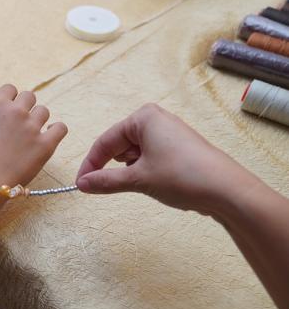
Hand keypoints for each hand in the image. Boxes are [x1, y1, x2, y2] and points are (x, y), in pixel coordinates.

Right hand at [0, 85, 67, 187]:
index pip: (11, 89)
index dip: (11, 99)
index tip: (10, 110)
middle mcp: (15, 112)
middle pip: (29, 96)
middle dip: (26, 108)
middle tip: (21, 124)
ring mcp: (31, 127)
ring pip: (44, 111)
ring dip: (38, 120)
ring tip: (31, 135)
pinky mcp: (45, 144)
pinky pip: (60, 128)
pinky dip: (56, 130)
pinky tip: (49, 136)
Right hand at [76, 103, 255, 215]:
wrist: (228, 190)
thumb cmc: (181, 176)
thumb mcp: (138, 179)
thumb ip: (106, 180)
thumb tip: (82, 184)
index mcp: (143, 117)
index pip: (105, 141)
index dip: (91, 164)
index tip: (81, 184)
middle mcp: (156, 119)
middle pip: (119, 144)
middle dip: (110, 165)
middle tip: (103, 187)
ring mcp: (169, 132)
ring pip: (135, 151)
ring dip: (128, 169)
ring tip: (135, 184)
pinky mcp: (180, 146)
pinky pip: (150, 155)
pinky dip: (144, 169)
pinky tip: (152, 182)